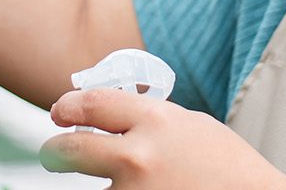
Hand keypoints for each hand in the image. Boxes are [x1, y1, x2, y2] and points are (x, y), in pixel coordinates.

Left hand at [41, 89, 285, 189]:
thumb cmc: (230, 169)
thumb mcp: (192, 127)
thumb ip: (149, 119)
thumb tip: (104, 118)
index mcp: (156, 120)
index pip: (91, 104)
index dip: (68, 107)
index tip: (60, 113)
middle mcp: (138, 157)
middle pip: (70, 150)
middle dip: (56, 152)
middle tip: (54, 153)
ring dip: (113, 188)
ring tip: (151, 185)